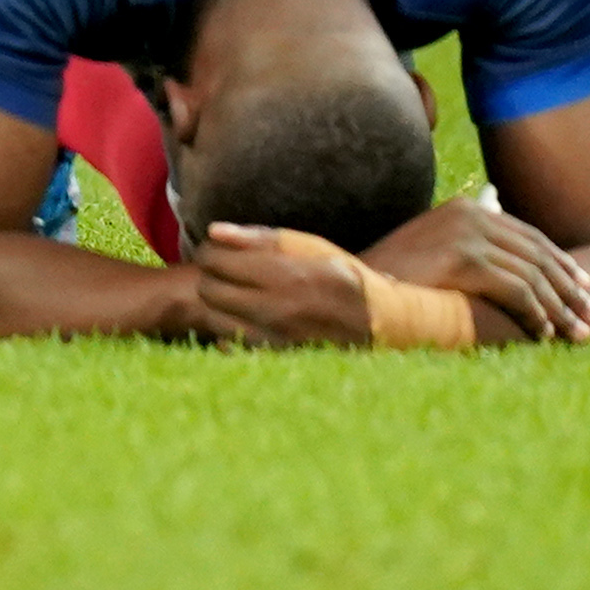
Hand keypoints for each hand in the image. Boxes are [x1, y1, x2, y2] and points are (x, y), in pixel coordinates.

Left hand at [191, 223, 376, 347]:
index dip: (210, 252)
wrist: (379, 321)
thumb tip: (213, 231)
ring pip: (214, 319)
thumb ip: (259, 238)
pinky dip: (227, 330)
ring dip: (216, 304)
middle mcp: (278, 310)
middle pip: (210, 290)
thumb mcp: (308, 245)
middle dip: (211, 276)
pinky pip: (230, 344)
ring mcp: (277, 339)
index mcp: (285, 276)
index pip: (217, 261)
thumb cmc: (341, 274)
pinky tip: (242, 318)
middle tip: (225, 273)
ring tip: (233, 294)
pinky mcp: (278, 358)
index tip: (218, 252)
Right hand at [360, 194, 589, 341]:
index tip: (585, 287)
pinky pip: (517, 291)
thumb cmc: (397, 277)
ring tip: (576, 333)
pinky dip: (535, 314)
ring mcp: (467, 235)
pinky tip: (543, 333)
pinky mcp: (465, 260)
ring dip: (559, 308)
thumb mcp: (438, 253)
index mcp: (466, 208)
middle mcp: (470, 214)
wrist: (361, 285)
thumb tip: (521, 273)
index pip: (528, 235)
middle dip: (570, 289)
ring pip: (533, 275)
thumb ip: (474, 250)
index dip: (561, 263)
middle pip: (537, 254)